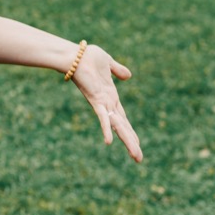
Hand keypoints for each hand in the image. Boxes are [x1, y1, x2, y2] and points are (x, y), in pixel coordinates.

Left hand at [70, 43, 142, 161]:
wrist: (75, 54)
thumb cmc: (88, 57)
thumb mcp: (109, 63)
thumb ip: (118, 70)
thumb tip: (128, 76)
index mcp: (111, 97)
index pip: (123, 118)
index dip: (130, 131)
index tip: (137, 143)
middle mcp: (107, 103)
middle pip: (122, 127)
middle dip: (131, 142)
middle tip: (139, 159)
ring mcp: (101, 103)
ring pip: (117, 126)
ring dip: (126, 140)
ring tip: (135, 156)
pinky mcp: (95, 100)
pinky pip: (103, 117)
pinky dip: (106, 129)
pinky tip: (109, 142)